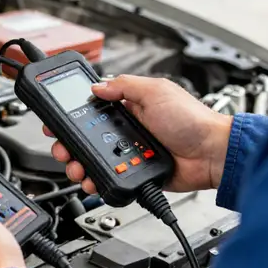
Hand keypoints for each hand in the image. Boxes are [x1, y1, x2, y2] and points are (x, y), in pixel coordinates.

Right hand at [45, 75, 232, 193]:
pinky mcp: (136, 174)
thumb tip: (98, 86)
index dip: (72, 114)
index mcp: (130, 106)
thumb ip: (124, 86)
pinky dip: (98, 180)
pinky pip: (111, 178)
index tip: (56, 120)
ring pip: (95, 160)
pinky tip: (92, 180)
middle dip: (69, 143)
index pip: (93, 108)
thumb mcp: (156, 91)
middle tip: (61, 147)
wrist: (212, 154)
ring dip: (80, 164)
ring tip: (75, 166)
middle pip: (87, 137)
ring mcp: (130, 153)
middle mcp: (127, 129)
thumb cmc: (191, 120)